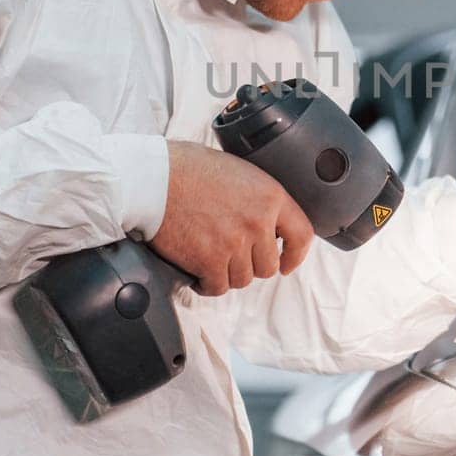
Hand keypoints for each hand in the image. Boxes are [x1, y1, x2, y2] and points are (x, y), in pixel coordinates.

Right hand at [146, 141, 313, 295]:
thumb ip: (259, 199)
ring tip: (210, 258)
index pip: (302, 235)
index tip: (287, 263)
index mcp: (270, 197)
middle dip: (251, 264)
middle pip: (268, 266)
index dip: (296, 255)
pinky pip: (218, 287)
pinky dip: (207, 284)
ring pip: (243, 279)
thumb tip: (268, 222)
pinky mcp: (210, 261)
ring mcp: (235, 244)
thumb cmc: (189, 169)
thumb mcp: (239, 172)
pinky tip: (198, 272)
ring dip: (227, 273)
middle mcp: (257, 223)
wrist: (153, 178)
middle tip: (231, 254)